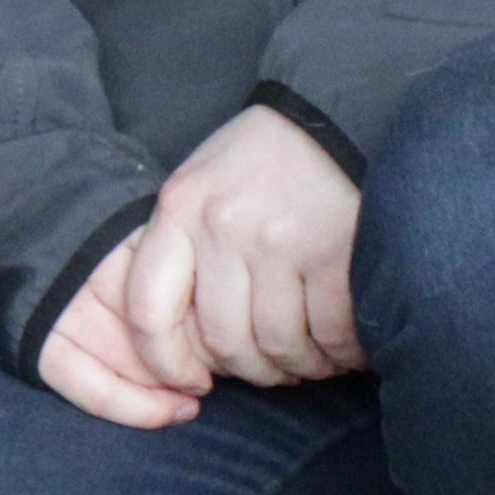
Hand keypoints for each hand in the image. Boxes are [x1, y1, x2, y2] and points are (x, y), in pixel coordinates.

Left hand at [44, 106, 365, 425]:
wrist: (337, 113)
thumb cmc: (263, 162)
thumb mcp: (203, 187)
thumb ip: (186, 252)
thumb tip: (187, 346)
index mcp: (180, 209)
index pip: (147, 310)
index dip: (165, 363)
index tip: (190, 381)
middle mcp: (224, 226)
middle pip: (225, 343)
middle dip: (252, 372)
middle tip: (273, 368)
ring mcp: (280, 240)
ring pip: (280, 347)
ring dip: (302, 367)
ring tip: (314, 357)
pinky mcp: (335, 252)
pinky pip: (332, 334)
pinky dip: (342, 353)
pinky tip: (347, 343)